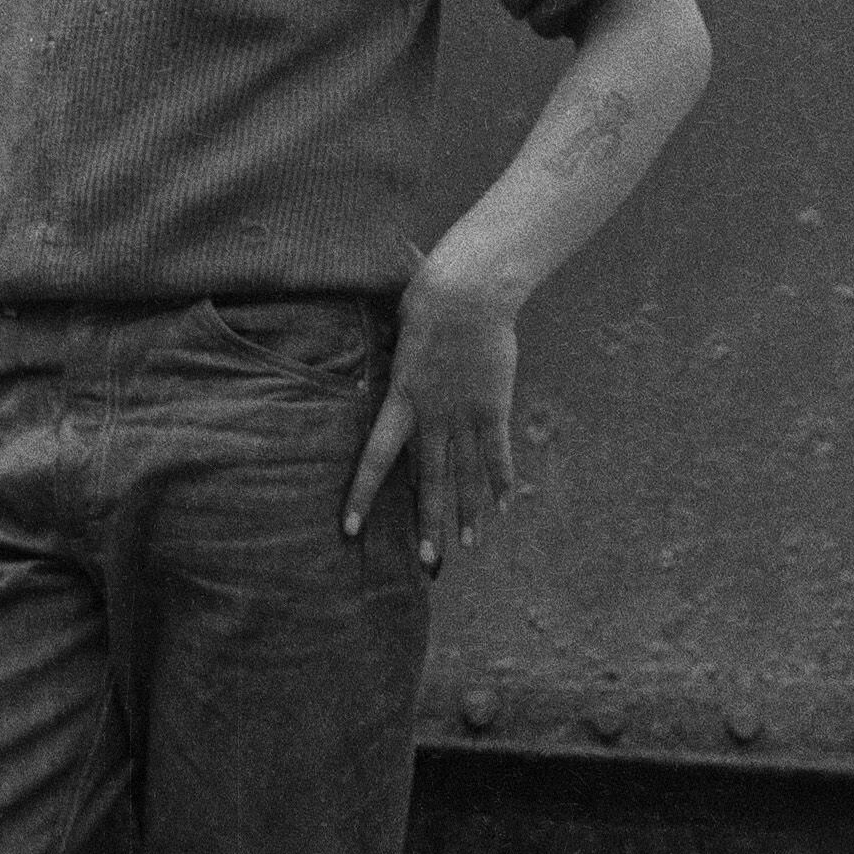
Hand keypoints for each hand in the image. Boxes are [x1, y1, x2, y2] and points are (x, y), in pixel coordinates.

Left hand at [348, 262, 520, 558]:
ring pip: (465, 475)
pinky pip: (497, 453)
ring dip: (467, 513)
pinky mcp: (494, 407)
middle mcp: (431, 416)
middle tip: (427, 562)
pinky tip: (502, 509)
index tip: (350, 529)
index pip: (374, 458)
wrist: (467, 291)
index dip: (361, 495)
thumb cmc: (426, 302)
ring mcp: (464, 414)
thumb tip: (383, 374)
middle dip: (428, 523)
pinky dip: (501, 481)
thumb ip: (394, 368)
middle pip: (429, 480)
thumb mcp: (396, 338)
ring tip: (468, 547)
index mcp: (399, 400)